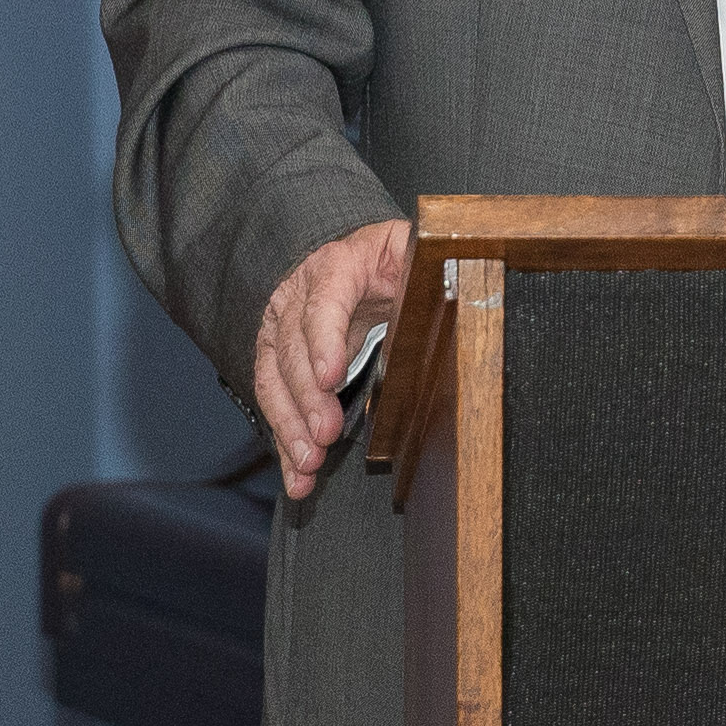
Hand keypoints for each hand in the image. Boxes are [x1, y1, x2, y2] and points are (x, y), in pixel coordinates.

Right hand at [253, 218, 411, 498]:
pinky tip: (295, 472)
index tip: (330, 377)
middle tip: (325, 435)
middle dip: (307, 398)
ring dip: (289, 425)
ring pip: (275, 378)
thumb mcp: (412, 254)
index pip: (324, 303)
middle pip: (294, 348)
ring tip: (308, 462)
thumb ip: (421, 273)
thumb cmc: (393, 259)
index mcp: (337, 266)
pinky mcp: (277, 358)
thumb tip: (450, 292)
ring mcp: (282, 327)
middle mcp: (299, 295)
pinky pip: (275, 399)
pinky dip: (285, 439)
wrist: (365, 258)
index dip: (325, 340)